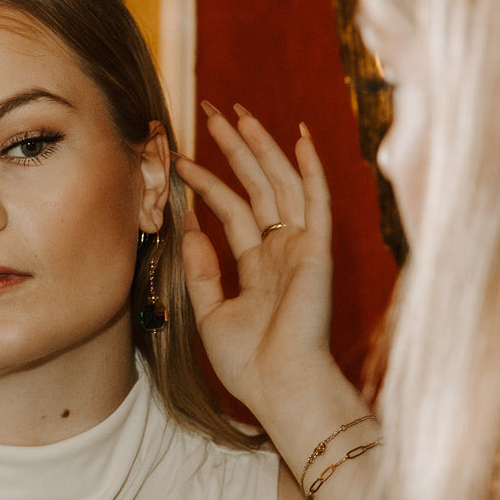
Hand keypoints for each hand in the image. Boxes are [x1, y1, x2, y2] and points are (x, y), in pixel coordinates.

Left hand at [175, 104, 337, 421]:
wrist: (281, 387)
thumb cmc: (250, 364)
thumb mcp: (211, 313)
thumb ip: (202, 270)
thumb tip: (189, 227)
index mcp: (261, 268)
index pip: (234, 212)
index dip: (208, 184)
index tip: (181, 161)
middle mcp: (283, 252)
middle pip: (258, 187)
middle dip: (235, 148)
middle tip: (212, 112)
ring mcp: (302, 249)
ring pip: (282, 184)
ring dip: (262, 147)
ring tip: (238, 114)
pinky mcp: (318, 252)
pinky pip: (315, 201)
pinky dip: (310, 169)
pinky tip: (299, 137)